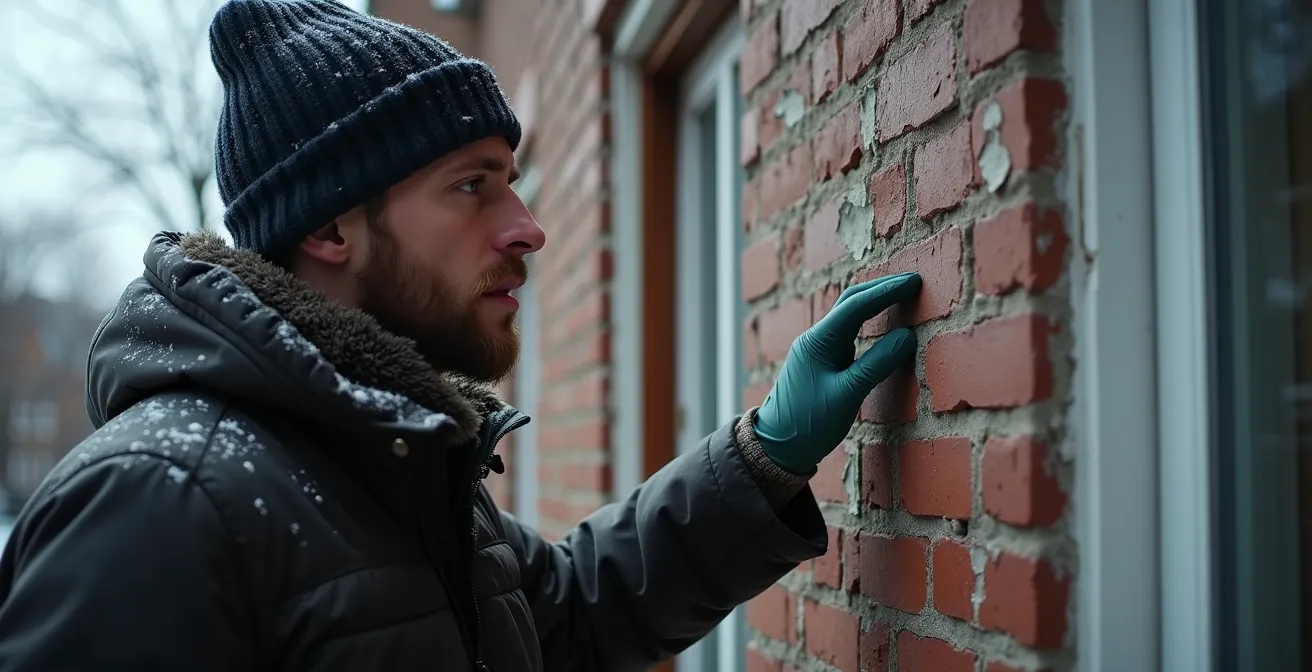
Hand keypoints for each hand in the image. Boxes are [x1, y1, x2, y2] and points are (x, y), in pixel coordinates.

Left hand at [752, 272, 921, 473]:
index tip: (914, 282)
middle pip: (850, 302)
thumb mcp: (847, 395)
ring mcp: (818, 349)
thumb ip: (876, 365)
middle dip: (881, 289)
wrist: (777, 447)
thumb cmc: (808, 424)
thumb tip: (907, 337)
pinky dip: (868, 321)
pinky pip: (848, 332)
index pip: (856, 305)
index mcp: (817, 342)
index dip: (887, 291)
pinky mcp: (823, 361)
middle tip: (913, 282)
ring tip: (903, 294)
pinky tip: (883, 321)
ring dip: (875, 302)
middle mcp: (815, 339)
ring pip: (849, 315)